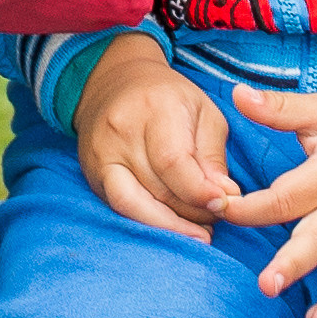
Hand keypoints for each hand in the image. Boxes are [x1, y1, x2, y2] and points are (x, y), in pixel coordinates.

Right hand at [74, 39, 235, 242]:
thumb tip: (225, 197)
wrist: (115, 82)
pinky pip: (118, 207)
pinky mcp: (91, 174)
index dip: (199, 192)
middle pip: (156, 189)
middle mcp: (121, 132)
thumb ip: (214, 155)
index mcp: (154, 109)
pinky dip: (147, 222)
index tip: (223, 206)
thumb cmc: (169, 98)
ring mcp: (101, 155)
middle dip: (191, 214)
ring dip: (169, 227)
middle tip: (216, 221)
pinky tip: (171, 227)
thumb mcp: (204, 112)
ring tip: (196, 235)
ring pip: (132, 205)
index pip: (172, 162)